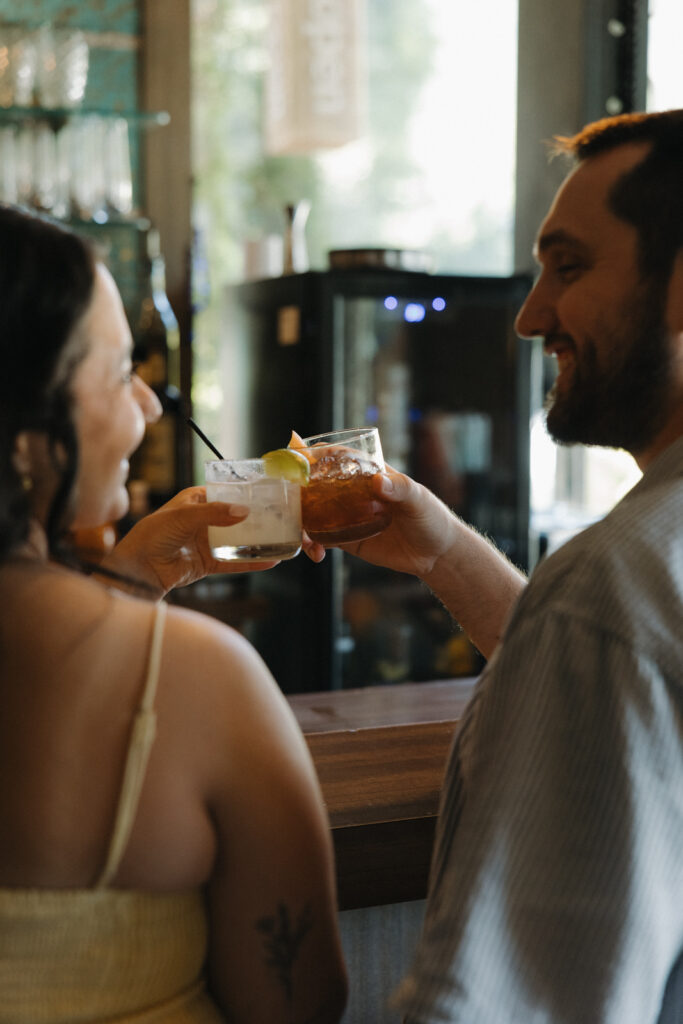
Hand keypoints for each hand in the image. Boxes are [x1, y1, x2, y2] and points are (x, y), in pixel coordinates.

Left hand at [101, 486, 277, 597]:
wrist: (140, 568)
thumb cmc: (153, 534)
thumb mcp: (184, 516)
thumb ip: (214, 513)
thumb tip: (244, 512)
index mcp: (195, 501)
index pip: (224, 493)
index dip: (243, 493)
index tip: (265, 493)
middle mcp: (203, 520)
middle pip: (235, 517)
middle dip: (255, 518)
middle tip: (280, 516)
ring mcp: (207, 542)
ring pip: (238, 540)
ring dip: (257, 541)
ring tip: (281, 538)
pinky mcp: (209, 563)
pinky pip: (235, 562)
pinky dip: (252, 562)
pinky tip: (270, 561)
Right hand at [305, 466, 526, 658]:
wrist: (437, 555)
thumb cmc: (431, 518)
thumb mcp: (419, 499)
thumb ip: (400, 488)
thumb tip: (378, 482)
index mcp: (368, 474)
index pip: (336, 457)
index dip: (313, 454)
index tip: (296, 457)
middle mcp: (352, 492)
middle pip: (315, 486)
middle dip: (296, 493)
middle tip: (286, 505)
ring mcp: (347, 516)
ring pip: (313, 514)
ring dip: (300, 523)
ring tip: (304, 539)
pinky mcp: (347, 540)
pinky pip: (321, 539)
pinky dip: (312, 545)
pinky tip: (316, 555)